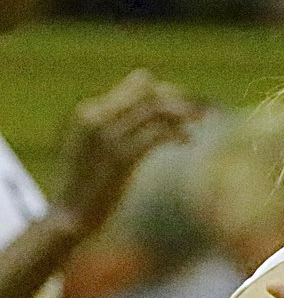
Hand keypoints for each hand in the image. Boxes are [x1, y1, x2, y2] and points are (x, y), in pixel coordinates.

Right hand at [54, 69, 197, 240]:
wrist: (69, 215)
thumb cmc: (88, 185)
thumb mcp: (98, 149)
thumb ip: (120, 128)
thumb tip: (155, 119)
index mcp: (90, 111)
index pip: (141, 82)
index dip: (170, 92)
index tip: (187, 107)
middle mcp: (96, 117)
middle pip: (151, 91)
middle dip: (181, 100)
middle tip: (201, 115)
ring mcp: (106, 136)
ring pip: (156, 109)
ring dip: (182, 115)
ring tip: (193, 131)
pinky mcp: (119, 158)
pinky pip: (156, 134)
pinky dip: (177, 135)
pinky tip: (186, 142)